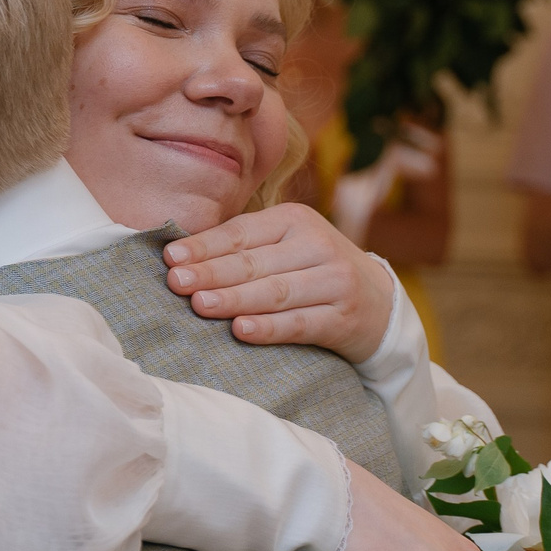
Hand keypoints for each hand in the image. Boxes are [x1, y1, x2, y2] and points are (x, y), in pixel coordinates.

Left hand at [163, 204, 399, 362]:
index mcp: (295, 220)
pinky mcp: (344, 318)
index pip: (241, 232)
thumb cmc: (313, 272)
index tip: (170, 258)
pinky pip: (299, 324)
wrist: (380, 304)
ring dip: (234, 299)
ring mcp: (334, 281)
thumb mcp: (286, 247)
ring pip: (275, 292)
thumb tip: (179, 257)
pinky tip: (241, 330)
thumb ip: (244, 248)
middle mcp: (317, 245)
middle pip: (254, 263)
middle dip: (211, 273)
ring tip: (200, 305)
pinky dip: (269, 328)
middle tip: (175, 283)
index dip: (204, 246)